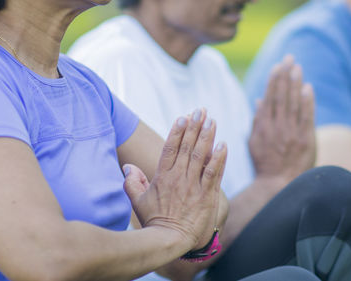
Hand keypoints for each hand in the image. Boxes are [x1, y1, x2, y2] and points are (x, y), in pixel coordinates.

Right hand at [123, 109, 226, 250]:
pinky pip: (213, 173)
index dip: (177, 131)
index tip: (183, 117)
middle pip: (187, 146)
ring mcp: (192, 185)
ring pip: (201, 155)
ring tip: (212, 120)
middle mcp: (178, 177)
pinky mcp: (206, 195)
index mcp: (162, 176)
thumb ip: (133, 182)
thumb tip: (127, 166)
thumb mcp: (138, 201)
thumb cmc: (153, 221)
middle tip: (200, 110)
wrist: (168, 241)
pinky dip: (219, 158)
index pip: (170, 148)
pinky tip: (223, 145)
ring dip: (207, 136)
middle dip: (194, 126)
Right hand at [249, 55, 315, 182]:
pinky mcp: (305, 140)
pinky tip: (307, 88)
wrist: (278, 184)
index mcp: (263, 126)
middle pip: (281, 96)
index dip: (273, 80)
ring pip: (293, 103)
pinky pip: (306, 117)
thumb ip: (257, 121)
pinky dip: (306, 102)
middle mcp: (277, 127)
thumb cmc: (265, 164)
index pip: (269, 98)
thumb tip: (259, 100)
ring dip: (295, 84)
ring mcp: (291, 133)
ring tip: (298, 68)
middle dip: (285, 76)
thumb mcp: (255, 143)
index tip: (277, 66)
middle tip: (289, 59)